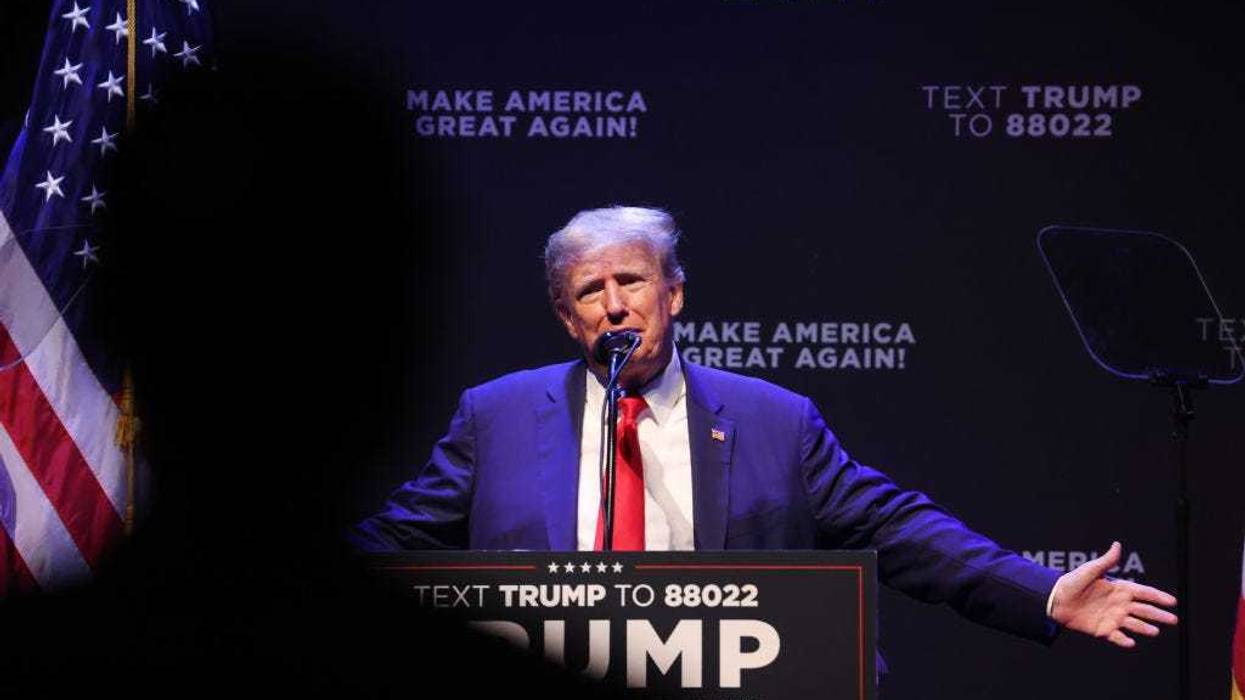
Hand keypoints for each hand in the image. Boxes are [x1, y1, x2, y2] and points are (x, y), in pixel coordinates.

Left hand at [1049, 541, 1177, 647]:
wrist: (1056, 599)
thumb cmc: (1073, 582)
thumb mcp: (1090, 570)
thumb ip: (1106, 561)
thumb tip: (1117, 544)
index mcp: (1119, 589)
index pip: (1143, 592)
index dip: (1158, 597)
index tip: (1172, 601)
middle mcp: (1120, 605)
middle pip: (1144, 610)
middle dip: (1159, 615)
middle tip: (1173, 620)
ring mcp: (1113, 618)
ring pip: (1134, 624)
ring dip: (1144, 628)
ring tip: (1155, 631)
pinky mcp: (1103, 630)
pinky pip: (1117, 636)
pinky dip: (1124, 640)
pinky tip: (1131, 642)